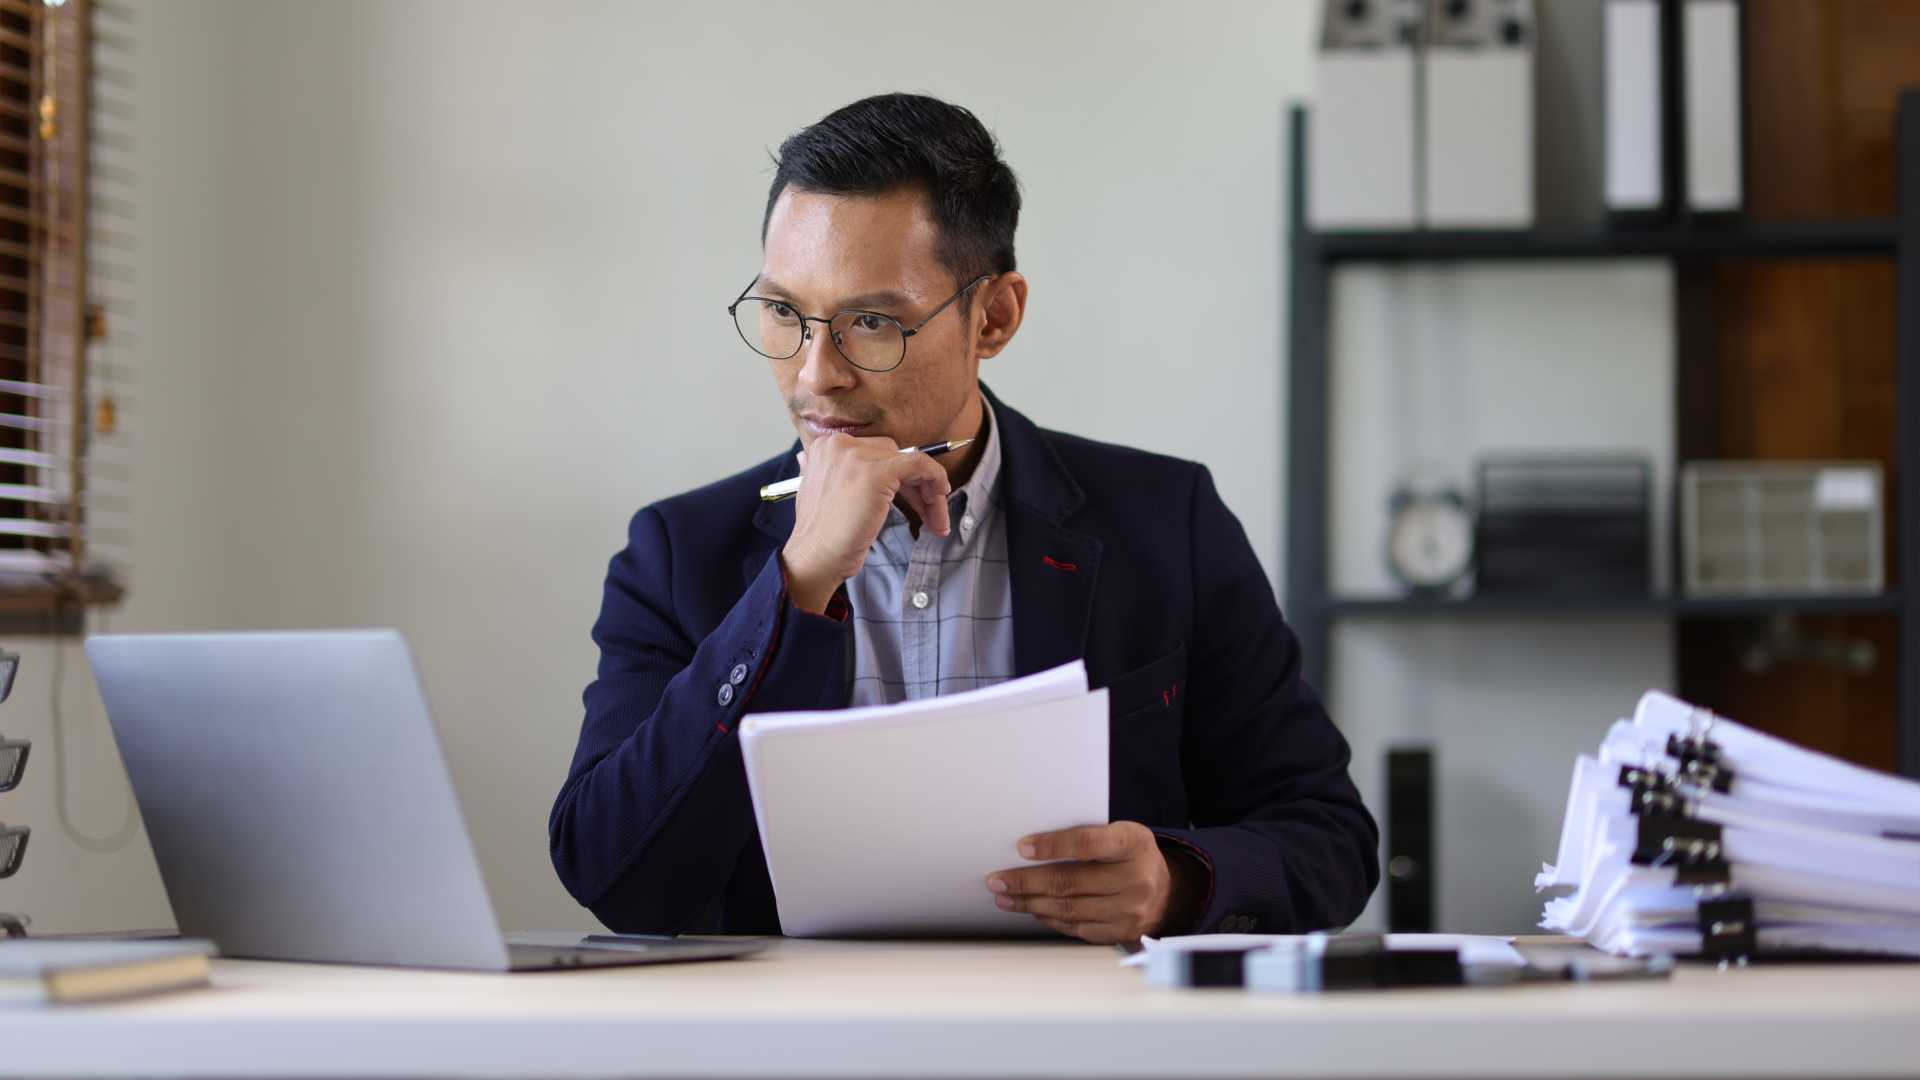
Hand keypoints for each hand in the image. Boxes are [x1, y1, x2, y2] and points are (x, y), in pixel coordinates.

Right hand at [781, 434, 952, 612]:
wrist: (814, 558)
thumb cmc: (822, 537)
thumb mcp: (822, 493)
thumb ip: (834, 475)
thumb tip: (848, 470)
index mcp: (825, 446)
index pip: (876, 452)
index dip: (898, 476)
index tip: (912, 499)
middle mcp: (839, 444)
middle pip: (894, 455)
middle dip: (916, 484)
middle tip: (928, 513)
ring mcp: (858, 456)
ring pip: (910, 462)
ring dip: (929, 490)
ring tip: (936, 521)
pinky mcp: (878, 472)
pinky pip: (919, 464)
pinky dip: (936, 478)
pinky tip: (941, 498)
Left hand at [984, 822, 1199, 944]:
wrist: (1167, 892)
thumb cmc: (1132, 856)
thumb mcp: (1120, 834)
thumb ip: (1087, 837)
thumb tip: (1030, 848)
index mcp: (1133, 843)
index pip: (1086, 844)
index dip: (1051, 845)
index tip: (1021, 847)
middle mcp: (1135, 879)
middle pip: (1070, 881)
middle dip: (1026, 882)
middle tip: (997, 880)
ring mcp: (1129, 911)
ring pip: (1068, 908)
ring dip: (1030, 903)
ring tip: (1006, 897)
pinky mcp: (1120, 932)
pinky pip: (1076, 927)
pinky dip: (1049, 918)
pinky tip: (1032, 910)